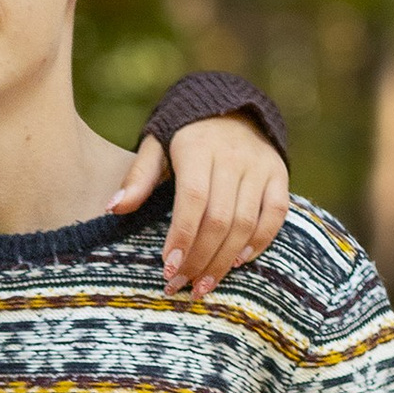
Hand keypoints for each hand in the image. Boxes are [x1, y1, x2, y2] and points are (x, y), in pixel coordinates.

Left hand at [111, 114, 288, 301]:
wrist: (229, 107)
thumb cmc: (183, 137)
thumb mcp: (156, 146)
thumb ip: (138, 177)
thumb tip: (114, 208)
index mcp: (198, 148)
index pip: (193, 200)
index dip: (182, 237)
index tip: (168, 268)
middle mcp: (233, 156)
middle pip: (219, 219)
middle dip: (199, 258)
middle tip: (180, 285)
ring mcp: (259, 165)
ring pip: (246, 223)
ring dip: (224, 260)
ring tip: (203, 285)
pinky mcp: (279, 173)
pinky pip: (275, 214)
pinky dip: (259, 242)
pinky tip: (237, 263)